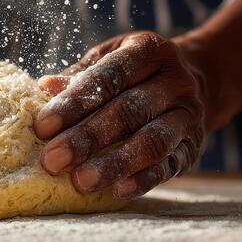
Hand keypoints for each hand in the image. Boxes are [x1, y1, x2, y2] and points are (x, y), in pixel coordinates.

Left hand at [33, 32, 206, 198]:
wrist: (198, 79)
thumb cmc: (134, 72)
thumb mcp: (108, 60)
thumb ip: (79, 76)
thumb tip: (45, 86)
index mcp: (148, 51)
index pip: (108, 77)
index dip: (73, 103)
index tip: (42, 127)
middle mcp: (175, 81)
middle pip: (128, 111)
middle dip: (87, 138)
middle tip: (52, 160)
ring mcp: (188, 114)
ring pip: (152, 141)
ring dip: (115, 163)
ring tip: (81, 181)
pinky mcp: (194, 146)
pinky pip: (170, 165)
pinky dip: (144, 180)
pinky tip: (118, 190)